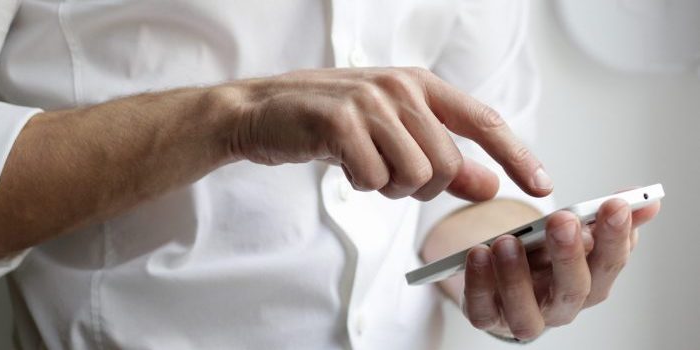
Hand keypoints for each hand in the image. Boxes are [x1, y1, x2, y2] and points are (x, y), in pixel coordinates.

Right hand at [221, 68, 552, 200]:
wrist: (263, 111)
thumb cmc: (331, 123)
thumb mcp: (393, 134)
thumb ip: (443, 158)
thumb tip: (490, 185)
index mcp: (420, 84)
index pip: (483, 121)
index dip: (517, 155)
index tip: (542, 186)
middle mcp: (400, 87)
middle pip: (447, 164)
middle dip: (422, 186)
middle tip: (388, 174)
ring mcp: (370, 102)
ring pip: (414, 175)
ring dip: (389, 187)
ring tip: (364, 165)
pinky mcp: (340, 122)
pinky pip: (374, 179)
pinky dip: (361, 185)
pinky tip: (342, 163)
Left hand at [460, 198, 660, 339]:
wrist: (502, 281)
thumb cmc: (542, 257)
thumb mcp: (572, 234)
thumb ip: (603, 218)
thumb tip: (647, 201)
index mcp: (590, 282)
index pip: (610, 263)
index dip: (616, 236)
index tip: (614, 204)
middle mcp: (561, 306)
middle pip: (574, 290)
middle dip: (569, 254)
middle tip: (563, 220)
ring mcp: (523, 316)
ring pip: (526, 311)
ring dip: (516, 276)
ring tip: (507, 241)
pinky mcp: (488, 318)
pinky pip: (482, 310)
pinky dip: (479, 284)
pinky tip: (477, 254)